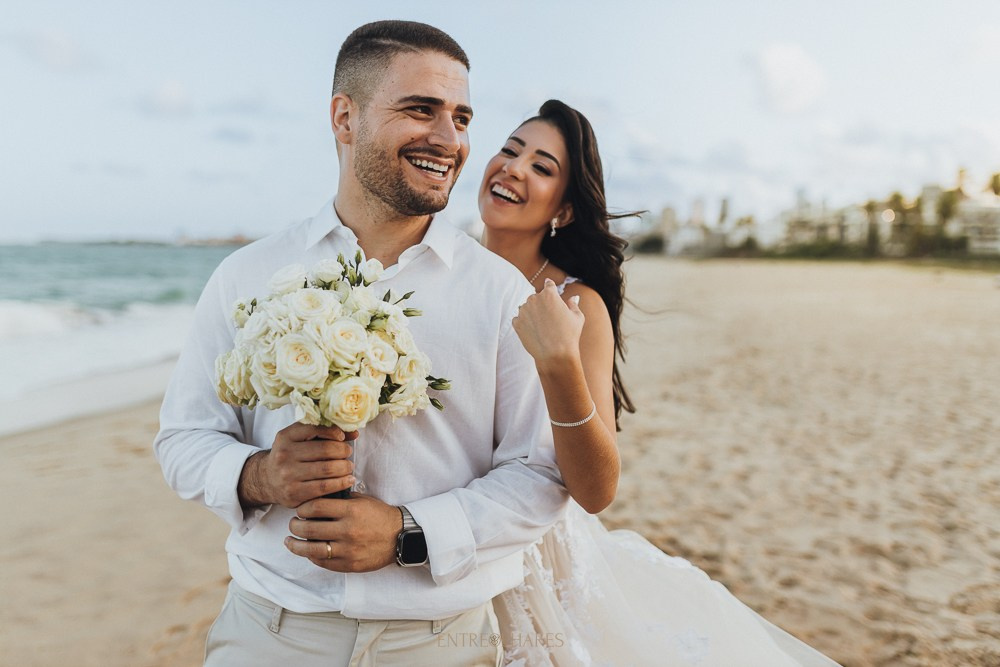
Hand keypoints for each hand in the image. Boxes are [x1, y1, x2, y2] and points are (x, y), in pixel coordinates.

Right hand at [238, 423, 357, 509]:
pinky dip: (341, 483)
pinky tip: (348, 480)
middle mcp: (284, 454)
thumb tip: (354, 433)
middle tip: (348, 453)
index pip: (316, 428)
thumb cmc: (290, 456)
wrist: (267, 480)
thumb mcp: (300, 439)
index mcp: (286, 436)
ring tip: (349, 467)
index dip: (334, 432)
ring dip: (345, 467)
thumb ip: (325, 432)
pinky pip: (324, 487)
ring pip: (327, 469)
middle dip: (343, 451)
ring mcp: (288, 475)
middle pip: (326, 450)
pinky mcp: (294, 493)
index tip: (342, 437)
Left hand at [285, 494, 401, 571]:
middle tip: (293, 523)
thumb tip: (317, 497)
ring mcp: (348, 550)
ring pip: (311, 549)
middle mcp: (348, 530)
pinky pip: (323, 562)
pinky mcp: (349, 565)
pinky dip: (311, 556)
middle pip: (308, 528)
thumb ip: (341, 498)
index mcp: (351, 511)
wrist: (401, 537)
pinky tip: (307, 551)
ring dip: (295, 545)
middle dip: (295, 525)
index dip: (302, 508)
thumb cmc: (380, 516)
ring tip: (289, 541)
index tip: (300, 509)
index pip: (315, 507)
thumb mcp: (363, 500)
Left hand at [512, 278, 584, 365]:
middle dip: (542, 304)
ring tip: (543, 327)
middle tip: (550, 319)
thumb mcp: (577, 317)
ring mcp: (523, 311)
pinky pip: (519, 319)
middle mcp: (534, 299)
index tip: (549, 286)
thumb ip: (573, 304)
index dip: (550, 286)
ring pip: (527, 308)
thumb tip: (574, 297)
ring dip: (532, 313)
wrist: (555, 354)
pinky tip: (535, 332)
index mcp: (549, 294)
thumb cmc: (569, 335)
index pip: (548, 285)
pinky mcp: (517, 323)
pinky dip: (525, 324)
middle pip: (537, 297)